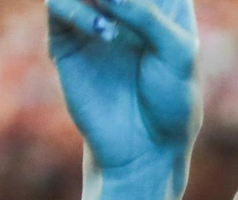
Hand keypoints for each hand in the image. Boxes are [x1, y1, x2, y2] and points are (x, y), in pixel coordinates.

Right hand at [48, 0, 198, 179]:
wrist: (145, 147)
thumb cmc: (171, 102)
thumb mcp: (177, 55)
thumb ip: (148, 16)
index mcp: (162, 5)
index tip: (144, 9)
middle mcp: (125, 7)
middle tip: (121, 6)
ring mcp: (93, 20)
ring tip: (114, 18)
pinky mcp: (66, 38)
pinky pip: (60, 6)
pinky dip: (77, 11)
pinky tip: (104, 32)